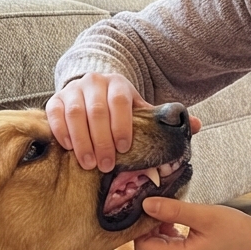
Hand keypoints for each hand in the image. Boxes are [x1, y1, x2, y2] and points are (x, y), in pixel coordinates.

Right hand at [46, 73, 200, 171]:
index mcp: (118, 84)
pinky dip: (61, 132)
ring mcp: (72, 90)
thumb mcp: (141, 109)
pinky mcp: (54, 100)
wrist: (92, 89)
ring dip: (81, 140)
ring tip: (88, 164)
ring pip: (74, 113)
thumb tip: (197, 125)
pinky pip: (53, 115)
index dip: (122, 124)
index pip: (120, 100)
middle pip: (96, 110)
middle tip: (106, 166)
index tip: (124, 148)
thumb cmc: (119, 108)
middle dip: (101, 140)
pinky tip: (69, 149)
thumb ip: (164, 119)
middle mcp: (93, 83)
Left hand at [134, 197, 250, 249]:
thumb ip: (173, 210)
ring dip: (161, 227)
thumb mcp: (204, 215)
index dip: (140, 226)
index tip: (148, 206)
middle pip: (150, 246)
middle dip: (151, 225)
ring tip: (173, 209)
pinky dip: (171, 232)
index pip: (142, 246)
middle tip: (160, 203)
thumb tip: (145, 204)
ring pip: (161, 246)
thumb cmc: (237, 231)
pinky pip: (173, 247)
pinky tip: (181, 219)